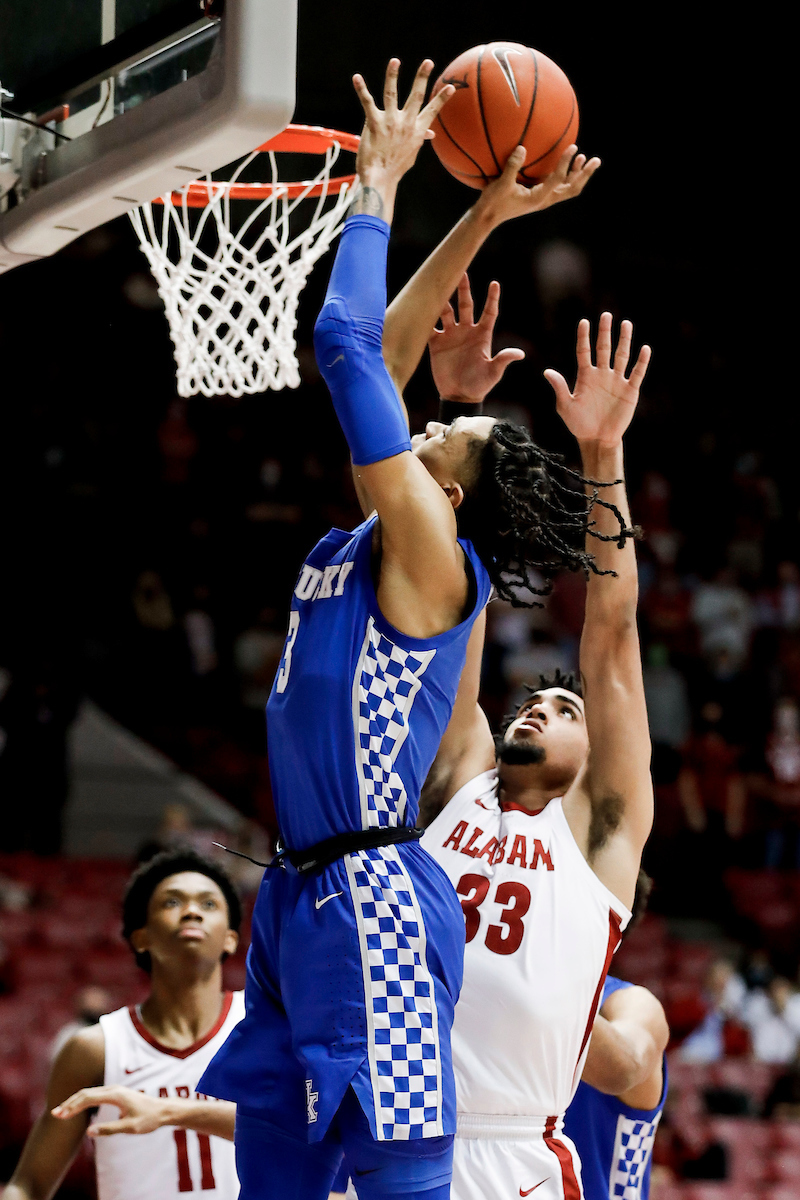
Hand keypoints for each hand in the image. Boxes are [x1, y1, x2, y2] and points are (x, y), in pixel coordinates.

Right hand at [53, 1086, 168, 1135]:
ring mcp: (114, 1090)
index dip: (72, 1106)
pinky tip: (75, 1109)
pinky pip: (95, 1095)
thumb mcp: (130, 1128)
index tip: (60, 1115)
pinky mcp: (115, 1094)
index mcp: (116, 1095)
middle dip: (69, 1103)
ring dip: (74, 1102)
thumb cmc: (149, 1119)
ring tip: (60, 1113)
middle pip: (86, 1093)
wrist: (163, 1110)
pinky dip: (82, 1101)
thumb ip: (109, 1129)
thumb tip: (88, 1132)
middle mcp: (113, 1089)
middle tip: (54, 1114)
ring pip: (89, 1093)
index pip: (88, 1098)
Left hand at [351, 59, 453, 217]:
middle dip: (422, 78)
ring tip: (395, 61)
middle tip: (428, 62)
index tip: (451, 87)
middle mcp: (406, 124)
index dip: (442, 99)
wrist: (380, 179)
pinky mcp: (375, 124)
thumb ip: (420, 138)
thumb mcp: (412, 153)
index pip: (432, 111)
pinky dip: (362, 89)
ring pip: (392, 93)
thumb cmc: (395, 167)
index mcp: (416, 131)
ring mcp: (390, 123)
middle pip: (416, 96)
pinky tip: (357, 77)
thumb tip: (431, 133)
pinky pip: (367, 103)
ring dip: (393, 75)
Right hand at [429, 275, 524, 402]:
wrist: (459, 396)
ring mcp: (451, 336)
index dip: (492, 298)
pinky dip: (425, 318)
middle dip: (464, 289)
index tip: (494, 284)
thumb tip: (520, 354)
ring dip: (443, 300)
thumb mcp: (493, 373)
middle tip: (461, 272)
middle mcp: (466, 331)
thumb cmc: (479, 385)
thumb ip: (503, 360)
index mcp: (482, 336)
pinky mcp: (436, 344)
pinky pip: (430, 327)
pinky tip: (420, 307)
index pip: (489, 312)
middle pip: (466, 305)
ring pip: (446, 312)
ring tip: (437, 285)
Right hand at [475, 143, 599, 227]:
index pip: (558, 179)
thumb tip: (522, 148)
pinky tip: (566, 163)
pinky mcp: (539, 196)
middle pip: (573, 188)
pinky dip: (566, 175)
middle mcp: (545, 200)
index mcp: (539, 198)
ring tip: (586, 159)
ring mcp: (544, 199)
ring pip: (568, 188)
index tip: (573, 147)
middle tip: (596, 160)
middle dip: (585, 174)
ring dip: (579, 175)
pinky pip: (559, 186)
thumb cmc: (493, 202)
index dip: (567, 162)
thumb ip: (512, 166)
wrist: (488, 218)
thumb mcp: (501, 184)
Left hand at [544, 313, 650, 447]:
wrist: (597, 439)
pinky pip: (637, 373)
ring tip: (626, 324)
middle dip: (605, 332)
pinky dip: (641, 362)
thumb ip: (559, 388)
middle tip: (606, 315)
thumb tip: (547, 371)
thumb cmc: (579, 424)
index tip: (584, 322)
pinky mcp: (629, 391)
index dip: (584, 337)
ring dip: (624, 340)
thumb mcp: (566, 406)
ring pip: (621, 356)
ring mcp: (616, 381)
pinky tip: (644, 348)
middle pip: (604, 348)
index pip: (584, 351)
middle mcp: (602, 374)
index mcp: (585, 376)